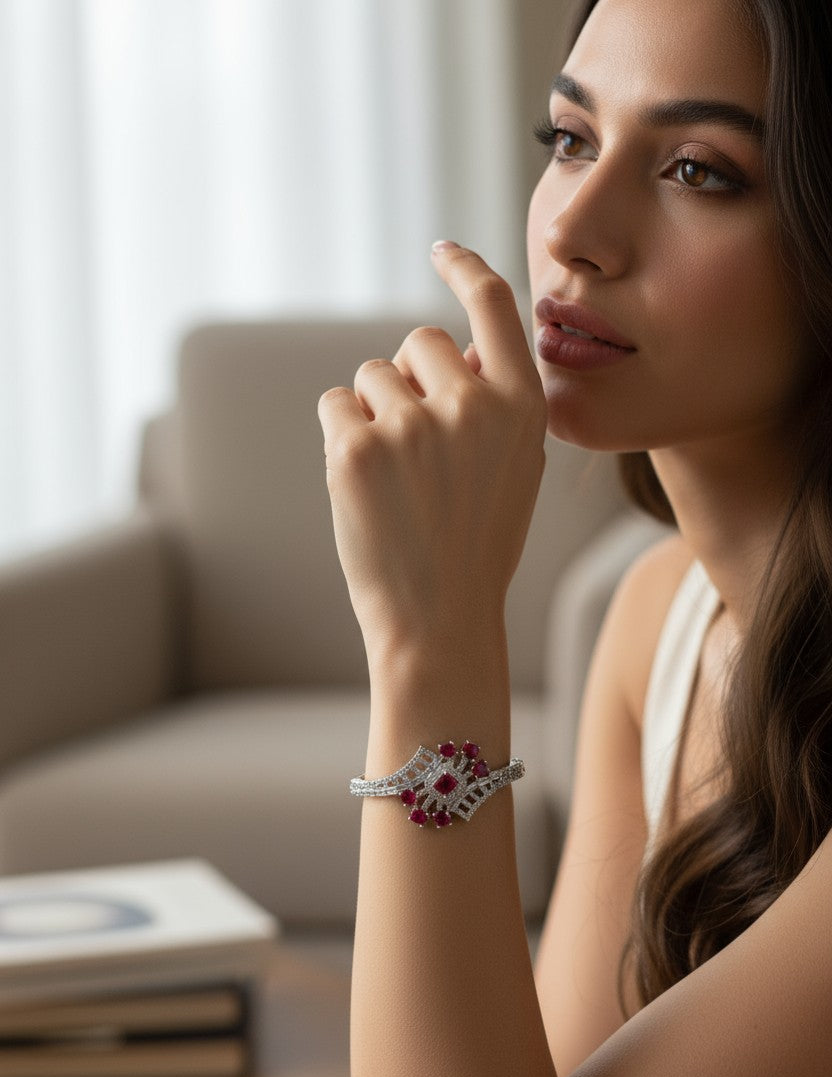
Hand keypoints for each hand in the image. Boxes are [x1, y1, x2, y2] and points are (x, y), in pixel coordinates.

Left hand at [318, 243, 547, 665]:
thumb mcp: (515, 470)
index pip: (495, 305)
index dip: (466, 268)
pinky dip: (342, 436)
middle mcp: (473, 405)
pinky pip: (335, 403)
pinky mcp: (357, 450)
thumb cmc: (475, 547)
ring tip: (397, 482)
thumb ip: (497, 405)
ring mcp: (413, 426)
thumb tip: (461, 346)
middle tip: (419, 452)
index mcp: (523, 407)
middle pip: (420, 341)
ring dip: (374, 414)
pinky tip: (366, 487)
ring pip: (373, 376)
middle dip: (411, 380)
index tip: (442, 250)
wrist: (440, 621)